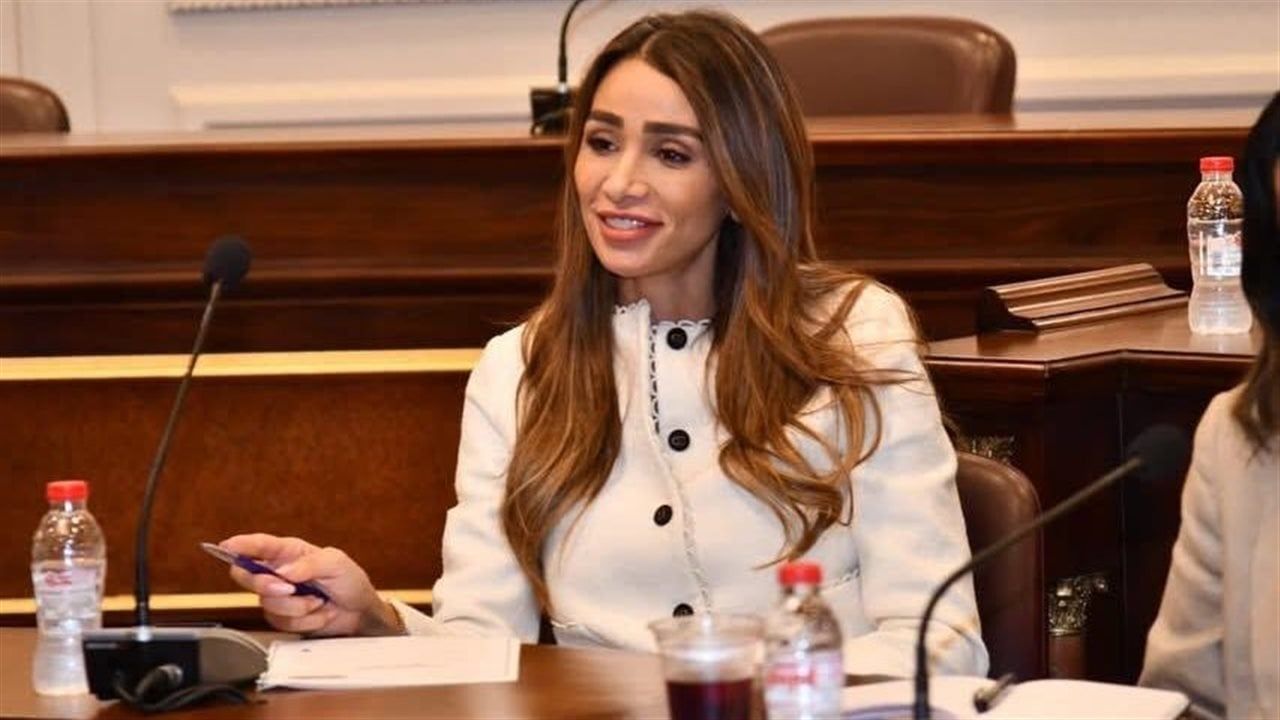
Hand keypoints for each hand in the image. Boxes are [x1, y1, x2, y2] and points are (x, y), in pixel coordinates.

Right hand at [219, 533, 401, 636]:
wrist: (359, 612)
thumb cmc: (349, 581)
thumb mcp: (336, 564)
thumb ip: (309, 565)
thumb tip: (283, 571)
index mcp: (288, 552)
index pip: (258, 545)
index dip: (240, 545)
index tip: (226, 547)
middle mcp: (277, 571)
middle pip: (245, 575)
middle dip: (265, 584)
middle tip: (288, 589)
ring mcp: (278, 596)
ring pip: (266, 603)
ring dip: (296, 606)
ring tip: (318, 601)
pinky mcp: (282, 617)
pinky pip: (281, 622)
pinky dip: (304, 620)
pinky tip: (318, 613)